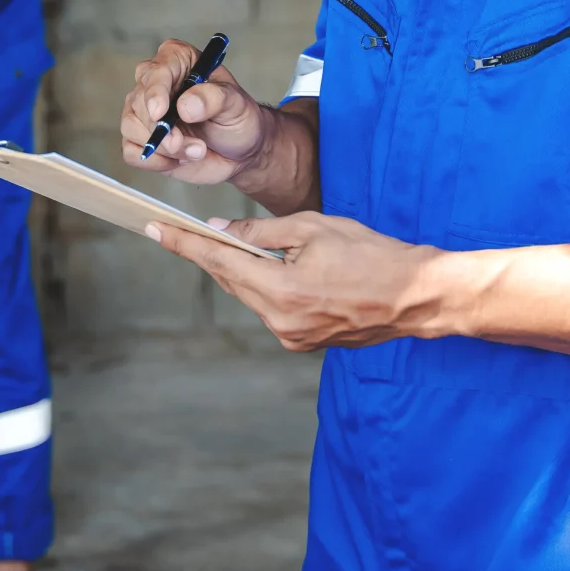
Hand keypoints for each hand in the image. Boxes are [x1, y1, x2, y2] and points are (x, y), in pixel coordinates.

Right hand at [120, 41, 273, 186]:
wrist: (240, 151)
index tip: (160, 112)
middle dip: (163, 130)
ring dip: (165, 148)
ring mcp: (144, 111)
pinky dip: (155, 161)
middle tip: (195, 147)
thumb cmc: (237, 119)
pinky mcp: (141, 138)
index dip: (155, 91)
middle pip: (139, 102)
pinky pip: (131, 151)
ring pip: (131, 127)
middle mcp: (155, 82)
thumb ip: (214, 99)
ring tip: (197, 151)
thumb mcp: (236, 104)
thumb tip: (185, 106)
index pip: (156, 70)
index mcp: (178, 60)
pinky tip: (178, 160)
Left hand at [146, 212, 445, 351]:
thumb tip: (224, 229)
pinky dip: (267, 287)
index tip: (154, 230)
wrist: (415, 295)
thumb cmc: (371, 253)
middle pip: (231, 282)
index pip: (219, 262)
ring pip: (251, 296)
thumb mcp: (313, 227)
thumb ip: (262, 230)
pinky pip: (271, 309)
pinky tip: (278, 270)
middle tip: (186, 229)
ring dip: (245, 270)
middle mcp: (281, 322)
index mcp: (282, 290)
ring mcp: (292, 337)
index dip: (184, 244)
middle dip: (213, 254)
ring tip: (248, 244)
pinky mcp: (304, 343)